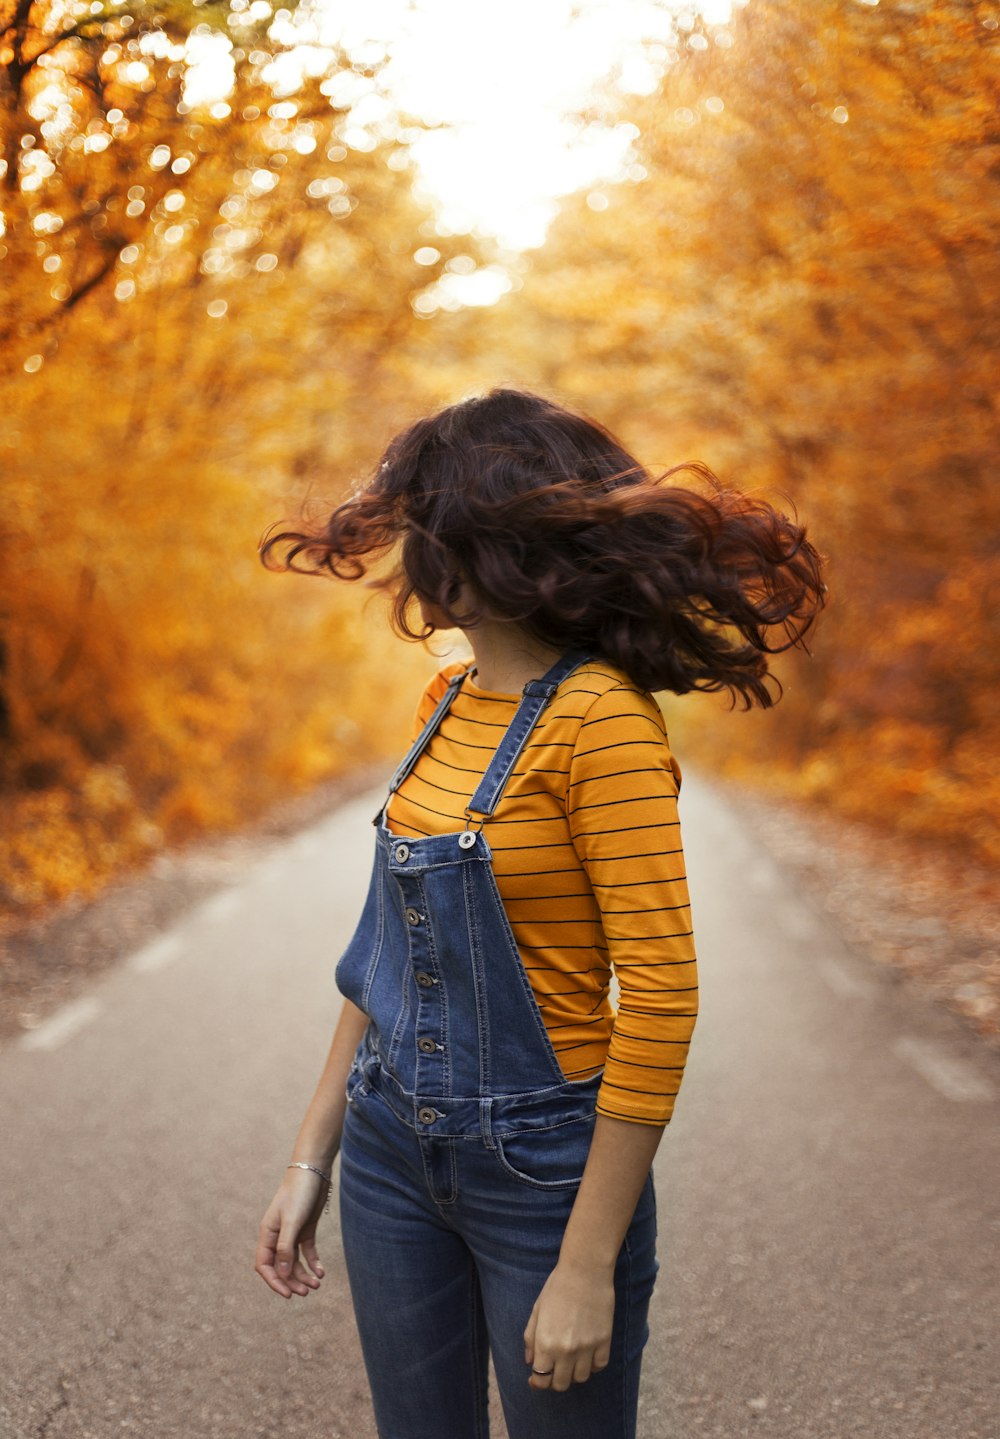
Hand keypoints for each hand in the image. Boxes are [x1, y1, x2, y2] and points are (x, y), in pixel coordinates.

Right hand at [254, 1170, 328, 1298]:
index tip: (287, 1294)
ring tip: (317, 1284)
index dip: (274, 1281)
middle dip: (292, 1281)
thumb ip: (286, 1247)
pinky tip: (320, 1272)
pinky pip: (307, 1252)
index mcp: (268, 1234)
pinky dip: (313, 1263)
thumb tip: (282, 1274)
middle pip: (281, 1267)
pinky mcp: (306, 1229)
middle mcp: (278, 1236)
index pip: (264, 1265)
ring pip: (294, 1262)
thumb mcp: (292, 1221)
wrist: (314, 1170)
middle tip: (306, 1292)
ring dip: (303, 1275)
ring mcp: (292, 1233)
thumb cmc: (299, 1192)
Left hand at [523, 1259, 614, 1391]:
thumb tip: (530, 1362)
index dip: (537, 1383)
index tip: (536, 1378)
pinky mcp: (604, 1341)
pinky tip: (588, 1353)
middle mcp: (566, 1350)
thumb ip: (531, 1338)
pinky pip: (599, 1366)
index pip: (541, 1380)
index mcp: (545, 1342)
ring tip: (572, 1358)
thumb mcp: (537, 1310)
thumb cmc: (557, 1286)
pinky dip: (592, 1365)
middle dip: (555, 1379)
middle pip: (561, 1384)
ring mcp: (587, 1347)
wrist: (585, 1270)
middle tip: (555, 1368)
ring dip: (574, 1372)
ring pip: (581, 1378)